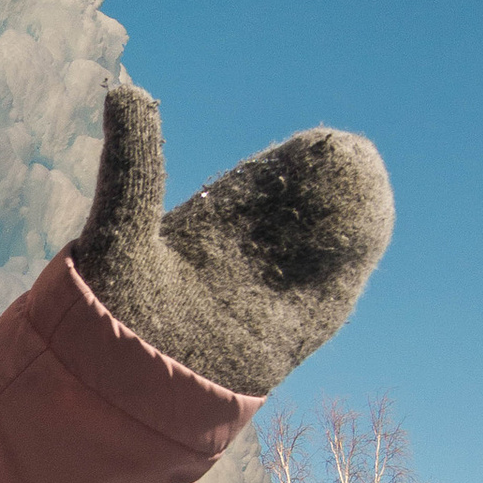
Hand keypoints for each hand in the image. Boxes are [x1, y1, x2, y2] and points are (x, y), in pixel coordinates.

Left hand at [68, 79, 391, 398]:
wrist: (122, 390)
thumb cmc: (109, 313)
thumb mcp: (117, 228)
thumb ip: (132, 165)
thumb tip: (125, 91)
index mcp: (205, 234)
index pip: (258, 190)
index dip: (288, 169)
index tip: (317, 146)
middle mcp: (242, 261)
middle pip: (296, 213)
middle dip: (321, 187)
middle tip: (344, 157)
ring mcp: (269, 295)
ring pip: (318, 246)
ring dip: (344, 216)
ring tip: (364, 179)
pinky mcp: (290, 330)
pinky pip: (328, 291)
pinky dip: (352, 253)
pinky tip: (374, 213)